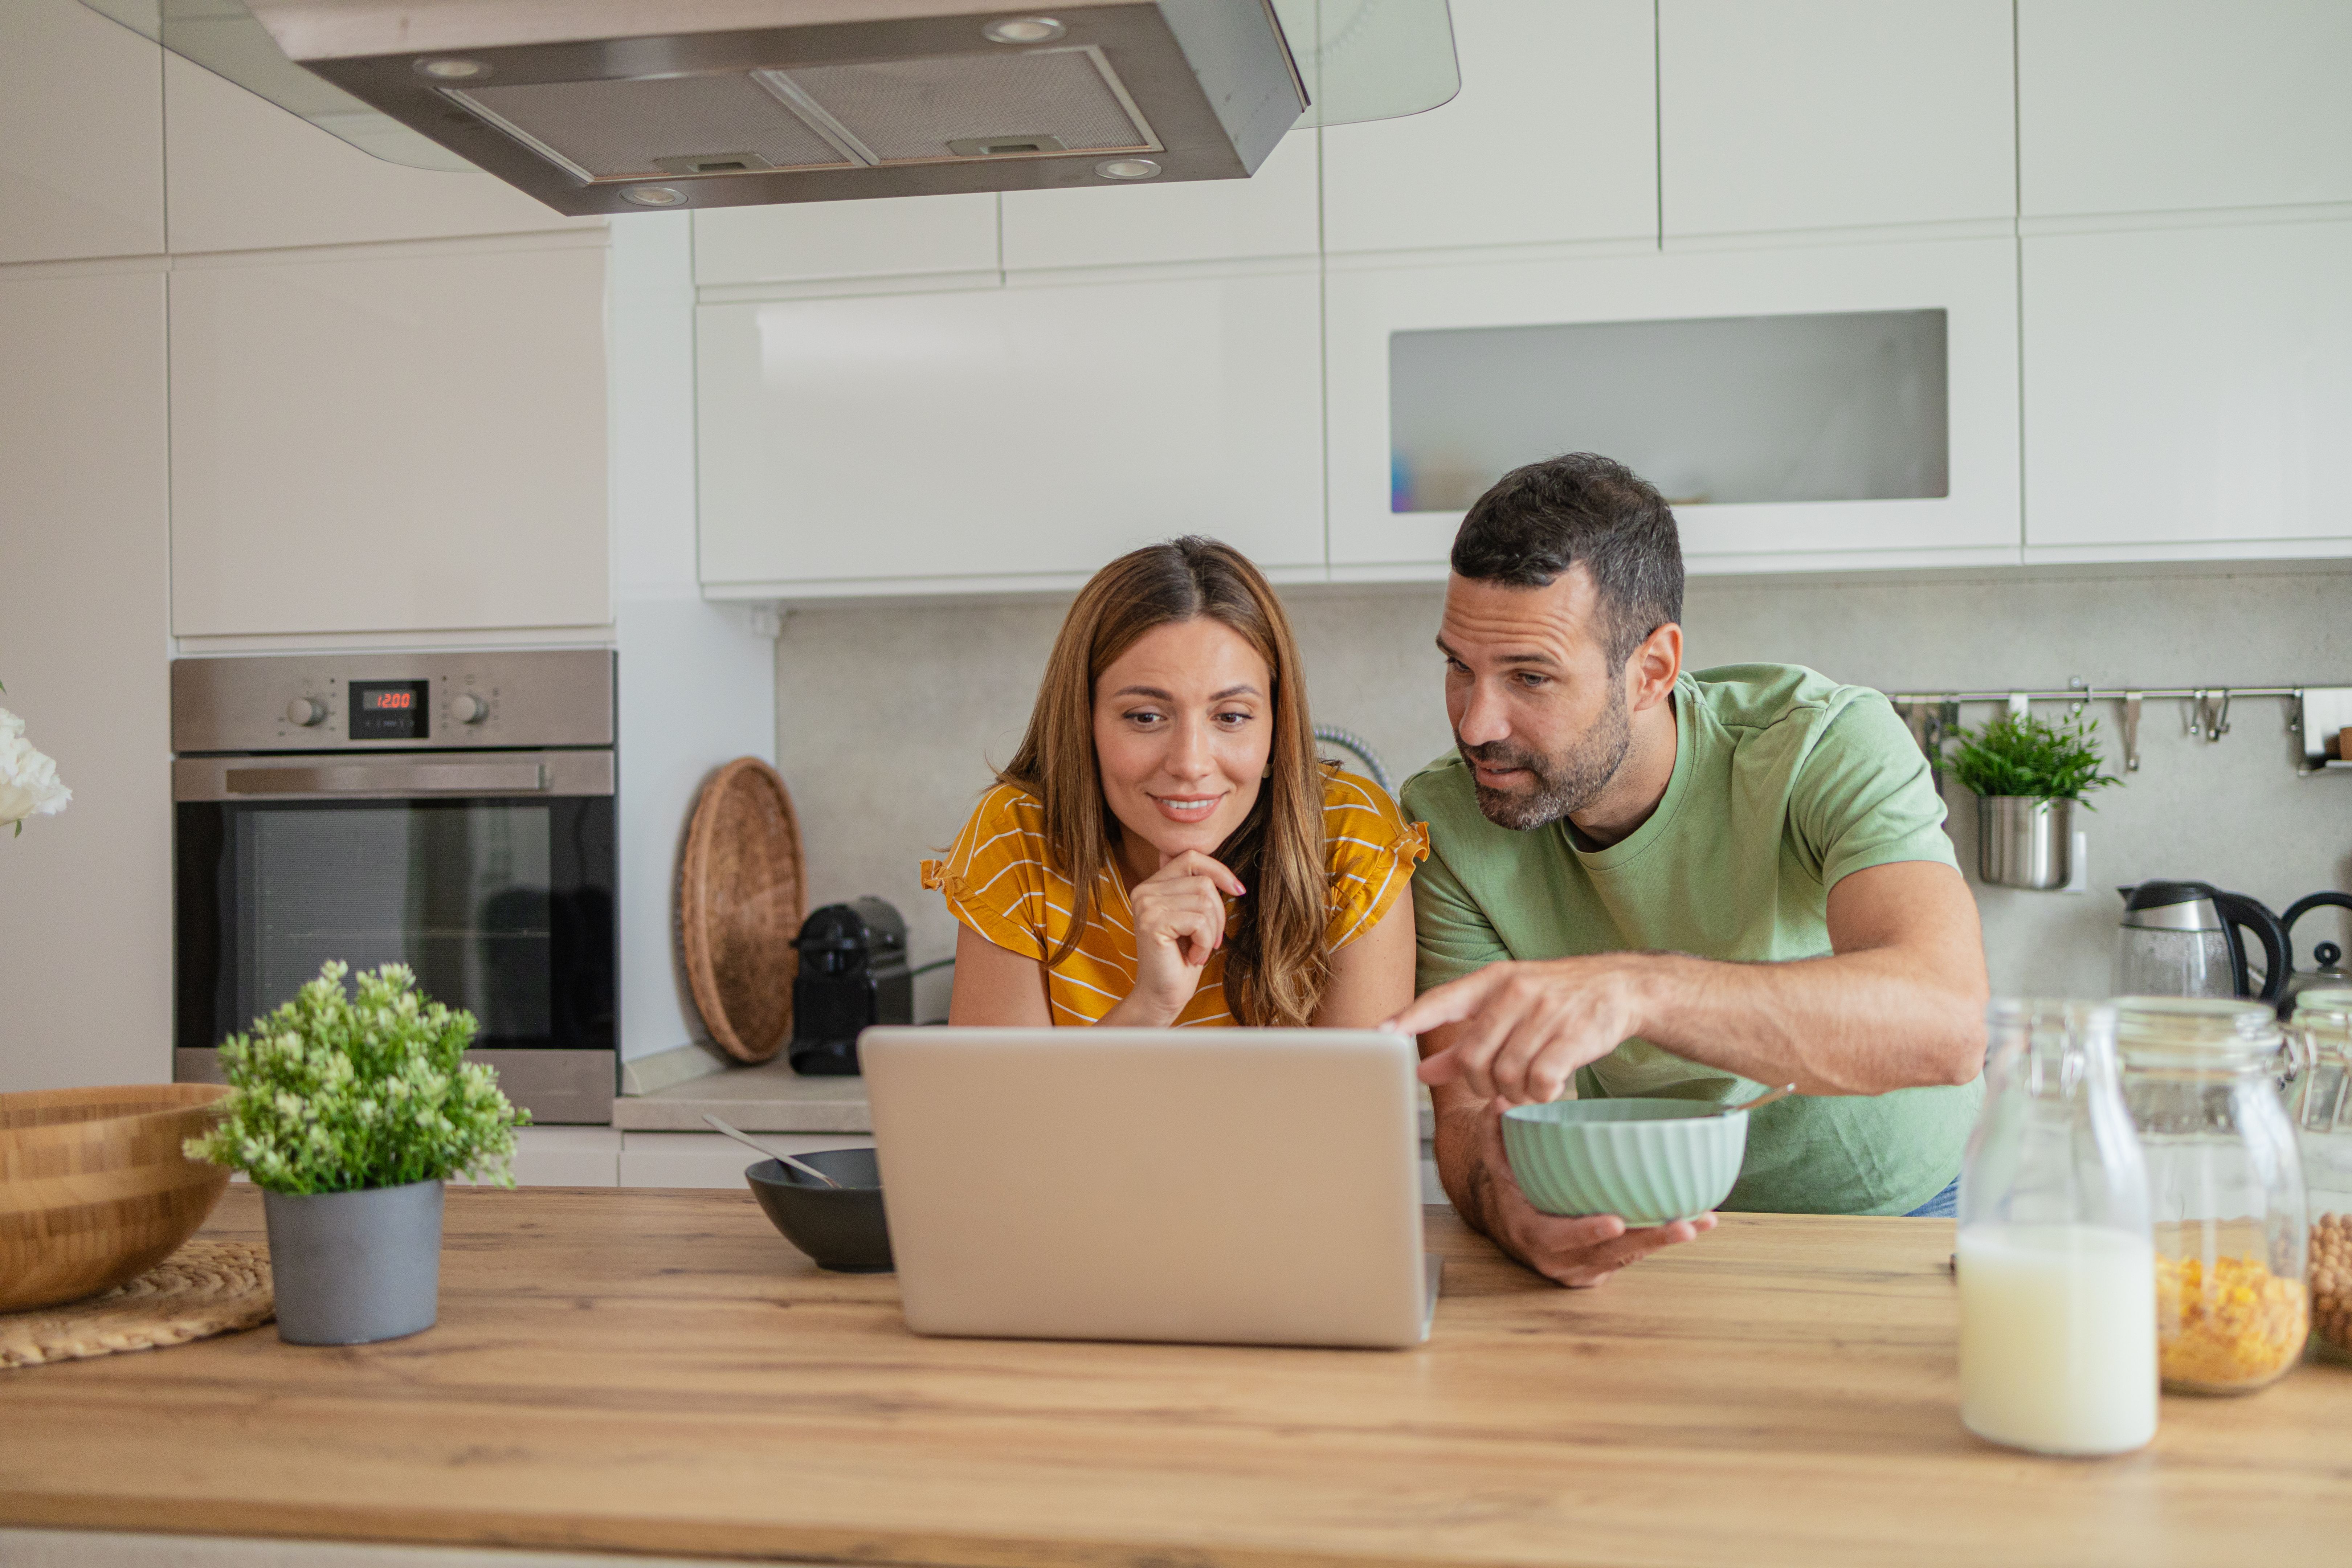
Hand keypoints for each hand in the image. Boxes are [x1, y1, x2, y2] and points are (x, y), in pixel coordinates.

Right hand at [1119, 850, 1245, 1024]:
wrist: (1163, 995)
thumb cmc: (1182, 958)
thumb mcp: (1194, 917)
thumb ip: (1196, 890)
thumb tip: (1219, 871)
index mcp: (1152, 884)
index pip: (1191, 857)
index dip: (1219, 870)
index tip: (1238, 891)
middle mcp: (1144, 890)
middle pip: (1203, 881)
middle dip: (1218, 913)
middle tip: (1211, 940)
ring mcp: (1146, 905)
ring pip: (1204, 900)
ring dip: (1212, 930)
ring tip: (1199, 949)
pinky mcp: (1152, 922)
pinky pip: (1199, 920)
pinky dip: (1205, 941)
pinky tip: (1192, 956)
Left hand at [1387, 958, 1642, 1104]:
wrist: (1619, 988)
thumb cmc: (1555, 1000)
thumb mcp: (1506, 1009)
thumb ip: (1463, 1040)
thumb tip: (1422, 1070)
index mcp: (1492, 982)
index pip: (1440, 1000)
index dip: (1408, 1018)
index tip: (1379, 1035)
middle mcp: (1515, 992)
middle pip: (1472, 1058)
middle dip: (1480, 1084)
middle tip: (1499, 1086)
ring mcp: (1545, 1013)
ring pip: (1505, 1075)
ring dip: (1514, 1093)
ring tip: (1528, 1084)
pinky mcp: (1573, 1036)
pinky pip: (1540, 1082)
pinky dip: (1540, 1095)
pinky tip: (1548, 1087)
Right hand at [1458, 1096, 1713, 1286]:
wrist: (1514, 1226)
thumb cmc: (1510, 1189)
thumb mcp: (1497, 1162)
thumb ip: (1496, 1134)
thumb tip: (1500, 1100)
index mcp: (1534, 1234)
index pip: (1559, 1237)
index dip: (1586, 1232)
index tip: (1614, 1222)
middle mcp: (1563, 1258)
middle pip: (1609, 1253)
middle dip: (1648, 1241)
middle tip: (1682, 1225)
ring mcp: (1588, 1265)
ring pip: (1631, 1255)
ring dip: (1667, 1240)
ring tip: (1701, 1221)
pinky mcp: (1607, 1264)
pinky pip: (1638, 1253)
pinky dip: (1665, 1238)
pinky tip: (1698, 1221)